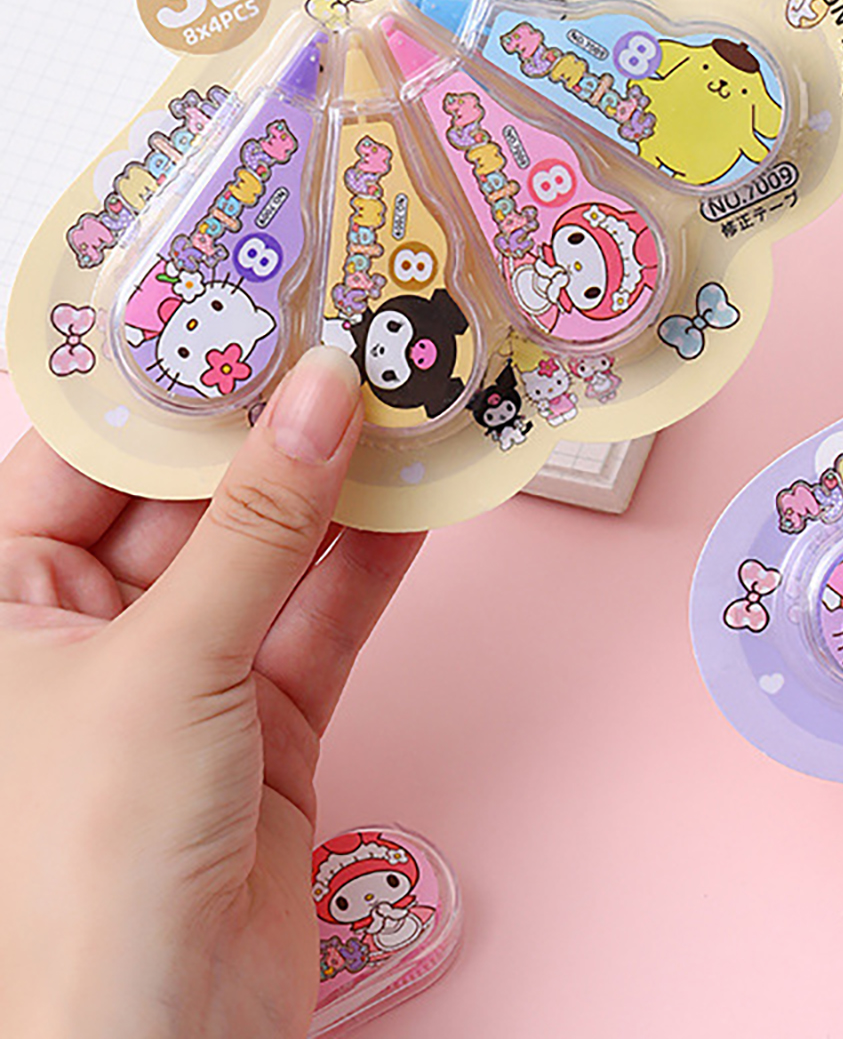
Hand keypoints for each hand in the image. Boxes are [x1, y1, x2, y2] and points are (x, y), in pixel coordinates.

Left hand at [0, 347, 423, 1038]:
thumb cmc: (84, 874)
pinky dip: (377, 554)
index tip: (255, 303)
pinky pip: (325, 609)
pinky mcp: (267, 716)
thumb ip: (257, 523)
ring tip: (410, 392)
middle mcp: (84, 628)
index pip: (89, 454)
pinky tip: (424, 488)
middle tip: (355, 335)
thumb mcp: (165, 663)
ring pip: (272, 544)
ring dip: (345, 481)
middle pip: (192, 490)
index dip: (176, 380)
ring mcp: (185, 672)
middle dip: (277, 421)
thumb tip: (320, 395)